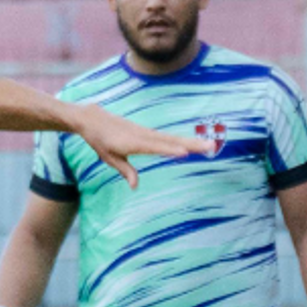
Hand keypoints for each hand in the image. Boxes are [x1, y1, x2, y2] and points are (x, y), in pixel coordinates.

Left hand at [75, 103, 214, 189]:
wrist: (94, 119)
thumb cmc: (100, 141)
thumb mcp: (109, 158)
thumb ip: (124, 170)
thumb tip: (135, 186)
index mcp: (132, 143)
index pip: (154, 147)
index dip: (169, 149)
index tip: (185, 152)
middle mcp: (143, 135)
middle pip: (170, 141)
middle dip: (191, 144)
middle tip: (211, 147)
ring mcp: (146, 132)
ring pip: (171, 138)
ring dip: (191, 141)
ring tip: (209, 145)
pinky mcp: (147, 131)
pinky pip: (166, 137)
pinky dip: (180, 140)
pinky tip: (193, 144)